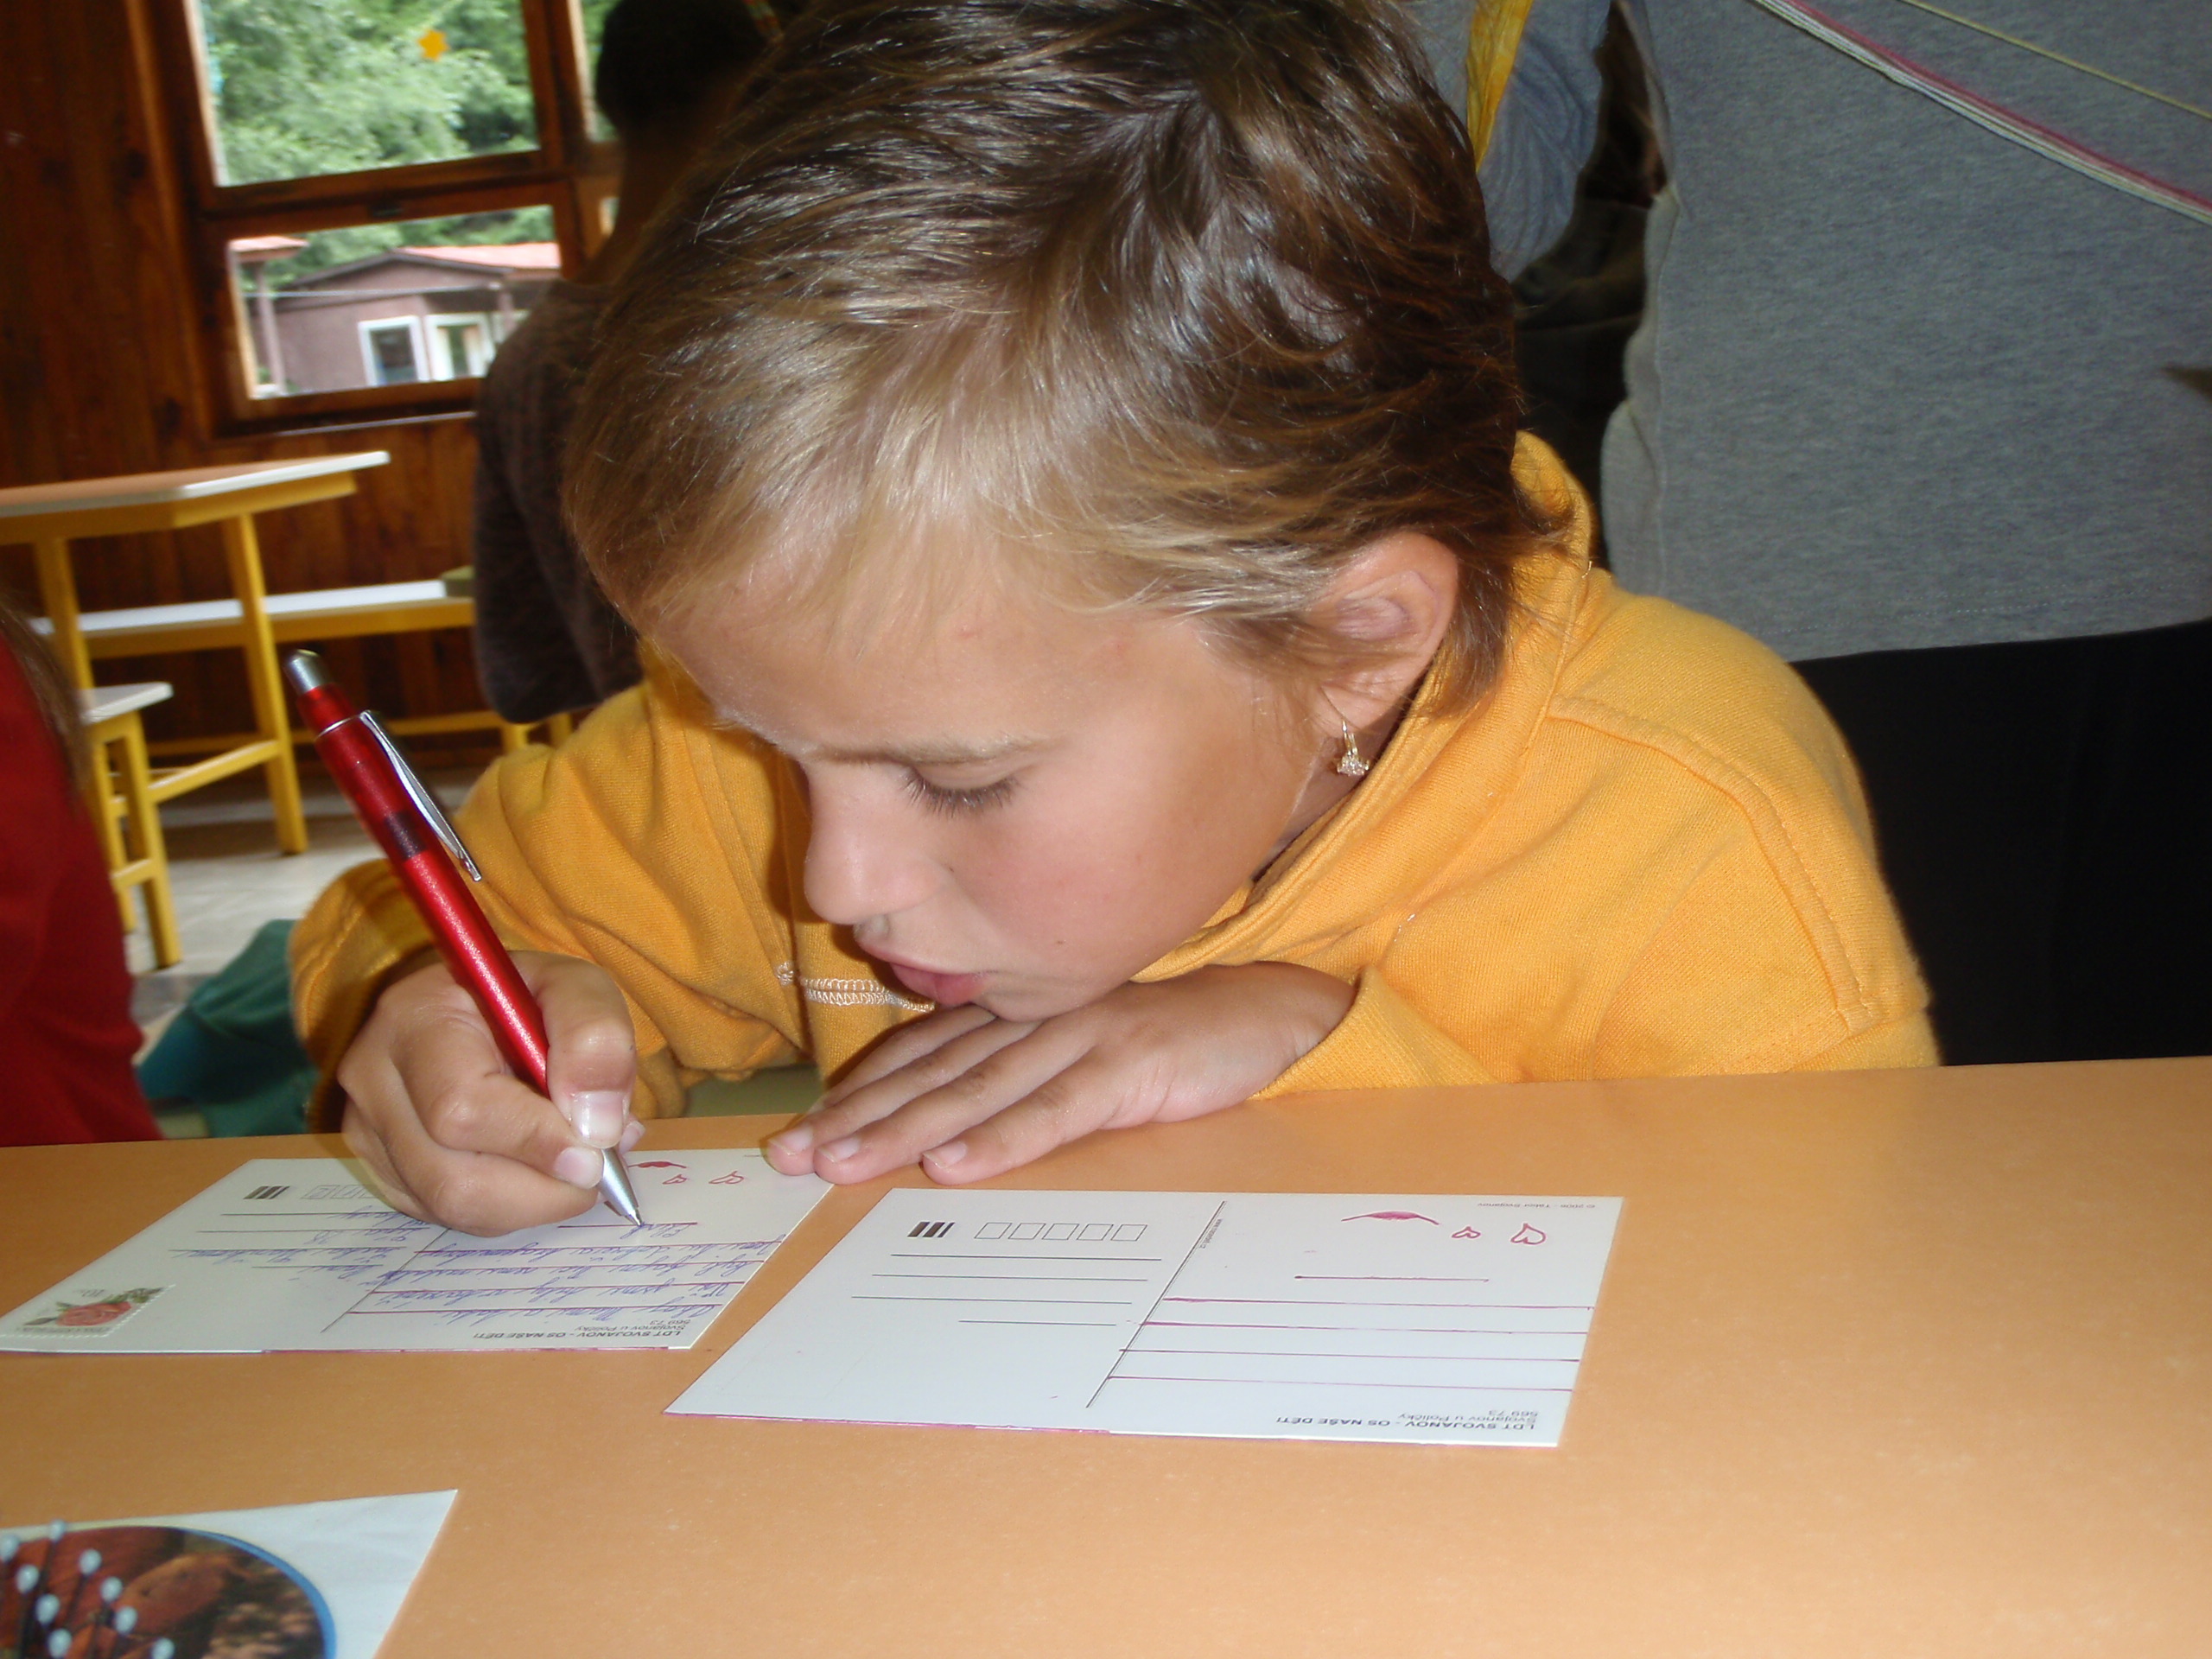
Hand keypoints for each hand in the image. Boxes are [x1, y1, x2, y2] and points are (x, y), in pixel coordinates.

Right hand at [336, 952, 643, 1235]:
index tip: (594, 1153)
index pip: (460, 1107)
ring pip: (454, 1208)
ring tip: (574, 1161)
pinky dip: (510, 1206)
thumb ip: (594, 1037)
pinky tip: (535, 1167)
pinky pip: (451, 1217)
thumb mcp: (576, 986)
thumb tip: (597, 1126)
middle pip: (451, 1179)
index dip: (533, 1140)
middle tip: (597, 1168)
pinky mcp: (384, 1173)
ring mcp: (370, 1135)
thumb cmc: (526, 997)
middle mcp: (374, 1082)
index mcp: (412, 1018)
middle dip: (542, 1188)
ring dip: (533, 1201)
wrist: (477, 1010)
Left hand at [763, 962, 1352, 1184]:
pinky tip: (956, 1168)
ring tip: (844, 1166)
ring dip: (906, 1130)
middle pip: (932, 1072)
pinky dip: (1004, 1139)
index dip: (861, 1093)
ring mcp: (1082, 1037)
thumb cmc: (1178, 1039)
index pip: (924, 1054)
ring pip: (977, 1089)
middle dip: (857, 1117)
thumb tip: (956, 1130)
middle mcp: (1038, 1018)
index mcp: (1024, 1015)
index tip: (802, 1132)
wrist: (1274, 1010)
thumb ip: (1027, 1076)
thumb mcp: (1089, 1054)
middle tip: (791, 1157)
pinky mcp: (1131, 1064)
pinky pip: (1058, 1108)